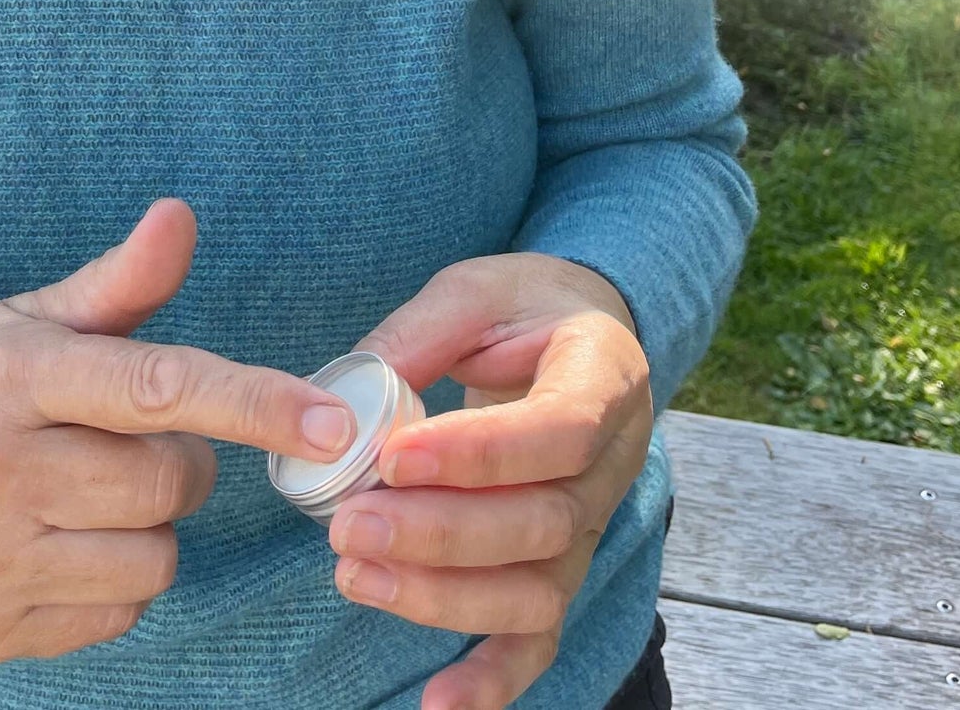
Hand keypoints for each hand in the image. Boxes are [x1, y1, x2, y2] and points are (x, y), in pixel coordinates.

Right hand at [0, 198, 357, 663]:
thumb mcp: (40, 316)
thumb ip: (123, 279)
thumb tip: (181, 214)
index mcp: (13, 375)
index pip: (158, 388)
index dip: (254, 403)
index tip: (330, 422)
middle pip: (170, 481)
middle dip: (178, 460)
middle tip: (126, 440)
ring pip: (156, 559)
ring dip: (147, 526)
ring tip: (85, 491)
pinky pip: (120, 614)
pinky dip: (113, 581)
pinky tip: (61, 541)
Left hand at [331, 254, 652, 709]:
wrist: (580, 331)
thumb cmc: (524, 308)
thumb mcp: (477, 290)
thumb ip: (420, 334)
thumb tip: (345, 398)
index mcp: (605, 377)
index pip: (558, 430)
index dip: (478, 454)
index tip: (392, 457)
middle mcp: (614, 464)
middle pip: (544, 524)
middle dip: (440, 534)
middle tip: (349, 521)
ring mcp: (592, 526)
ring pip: (537, 589)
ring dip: (443, 595)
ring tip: (354, 572)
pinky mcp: (561, 567)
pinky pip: (538, 638)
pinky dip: (493, 679)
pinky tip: (437, 704)